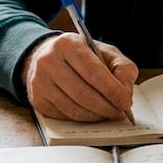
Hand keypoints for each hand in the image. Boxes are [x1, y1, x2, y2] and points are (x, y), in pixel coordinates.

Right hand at [22, 34, 138, 121]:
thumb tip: (125, 92)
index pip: (93, 72)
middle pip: (83, 93)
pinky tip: (92, 113)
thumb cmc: (79, 55)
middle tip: (120, 112)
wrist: (46, 56)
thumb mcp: (104, 51)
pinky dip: (83, 118)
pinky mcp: (37, 100)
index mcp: (68, 44)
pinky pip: (65, 116)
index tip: (126, 101)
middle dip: (106, 107)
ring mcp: (39, 82)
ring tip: (108, 113)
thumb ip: (122, 67)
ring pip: (74, 108)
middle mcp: (49, 62)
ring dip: (96, 116)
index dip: (112, 90)